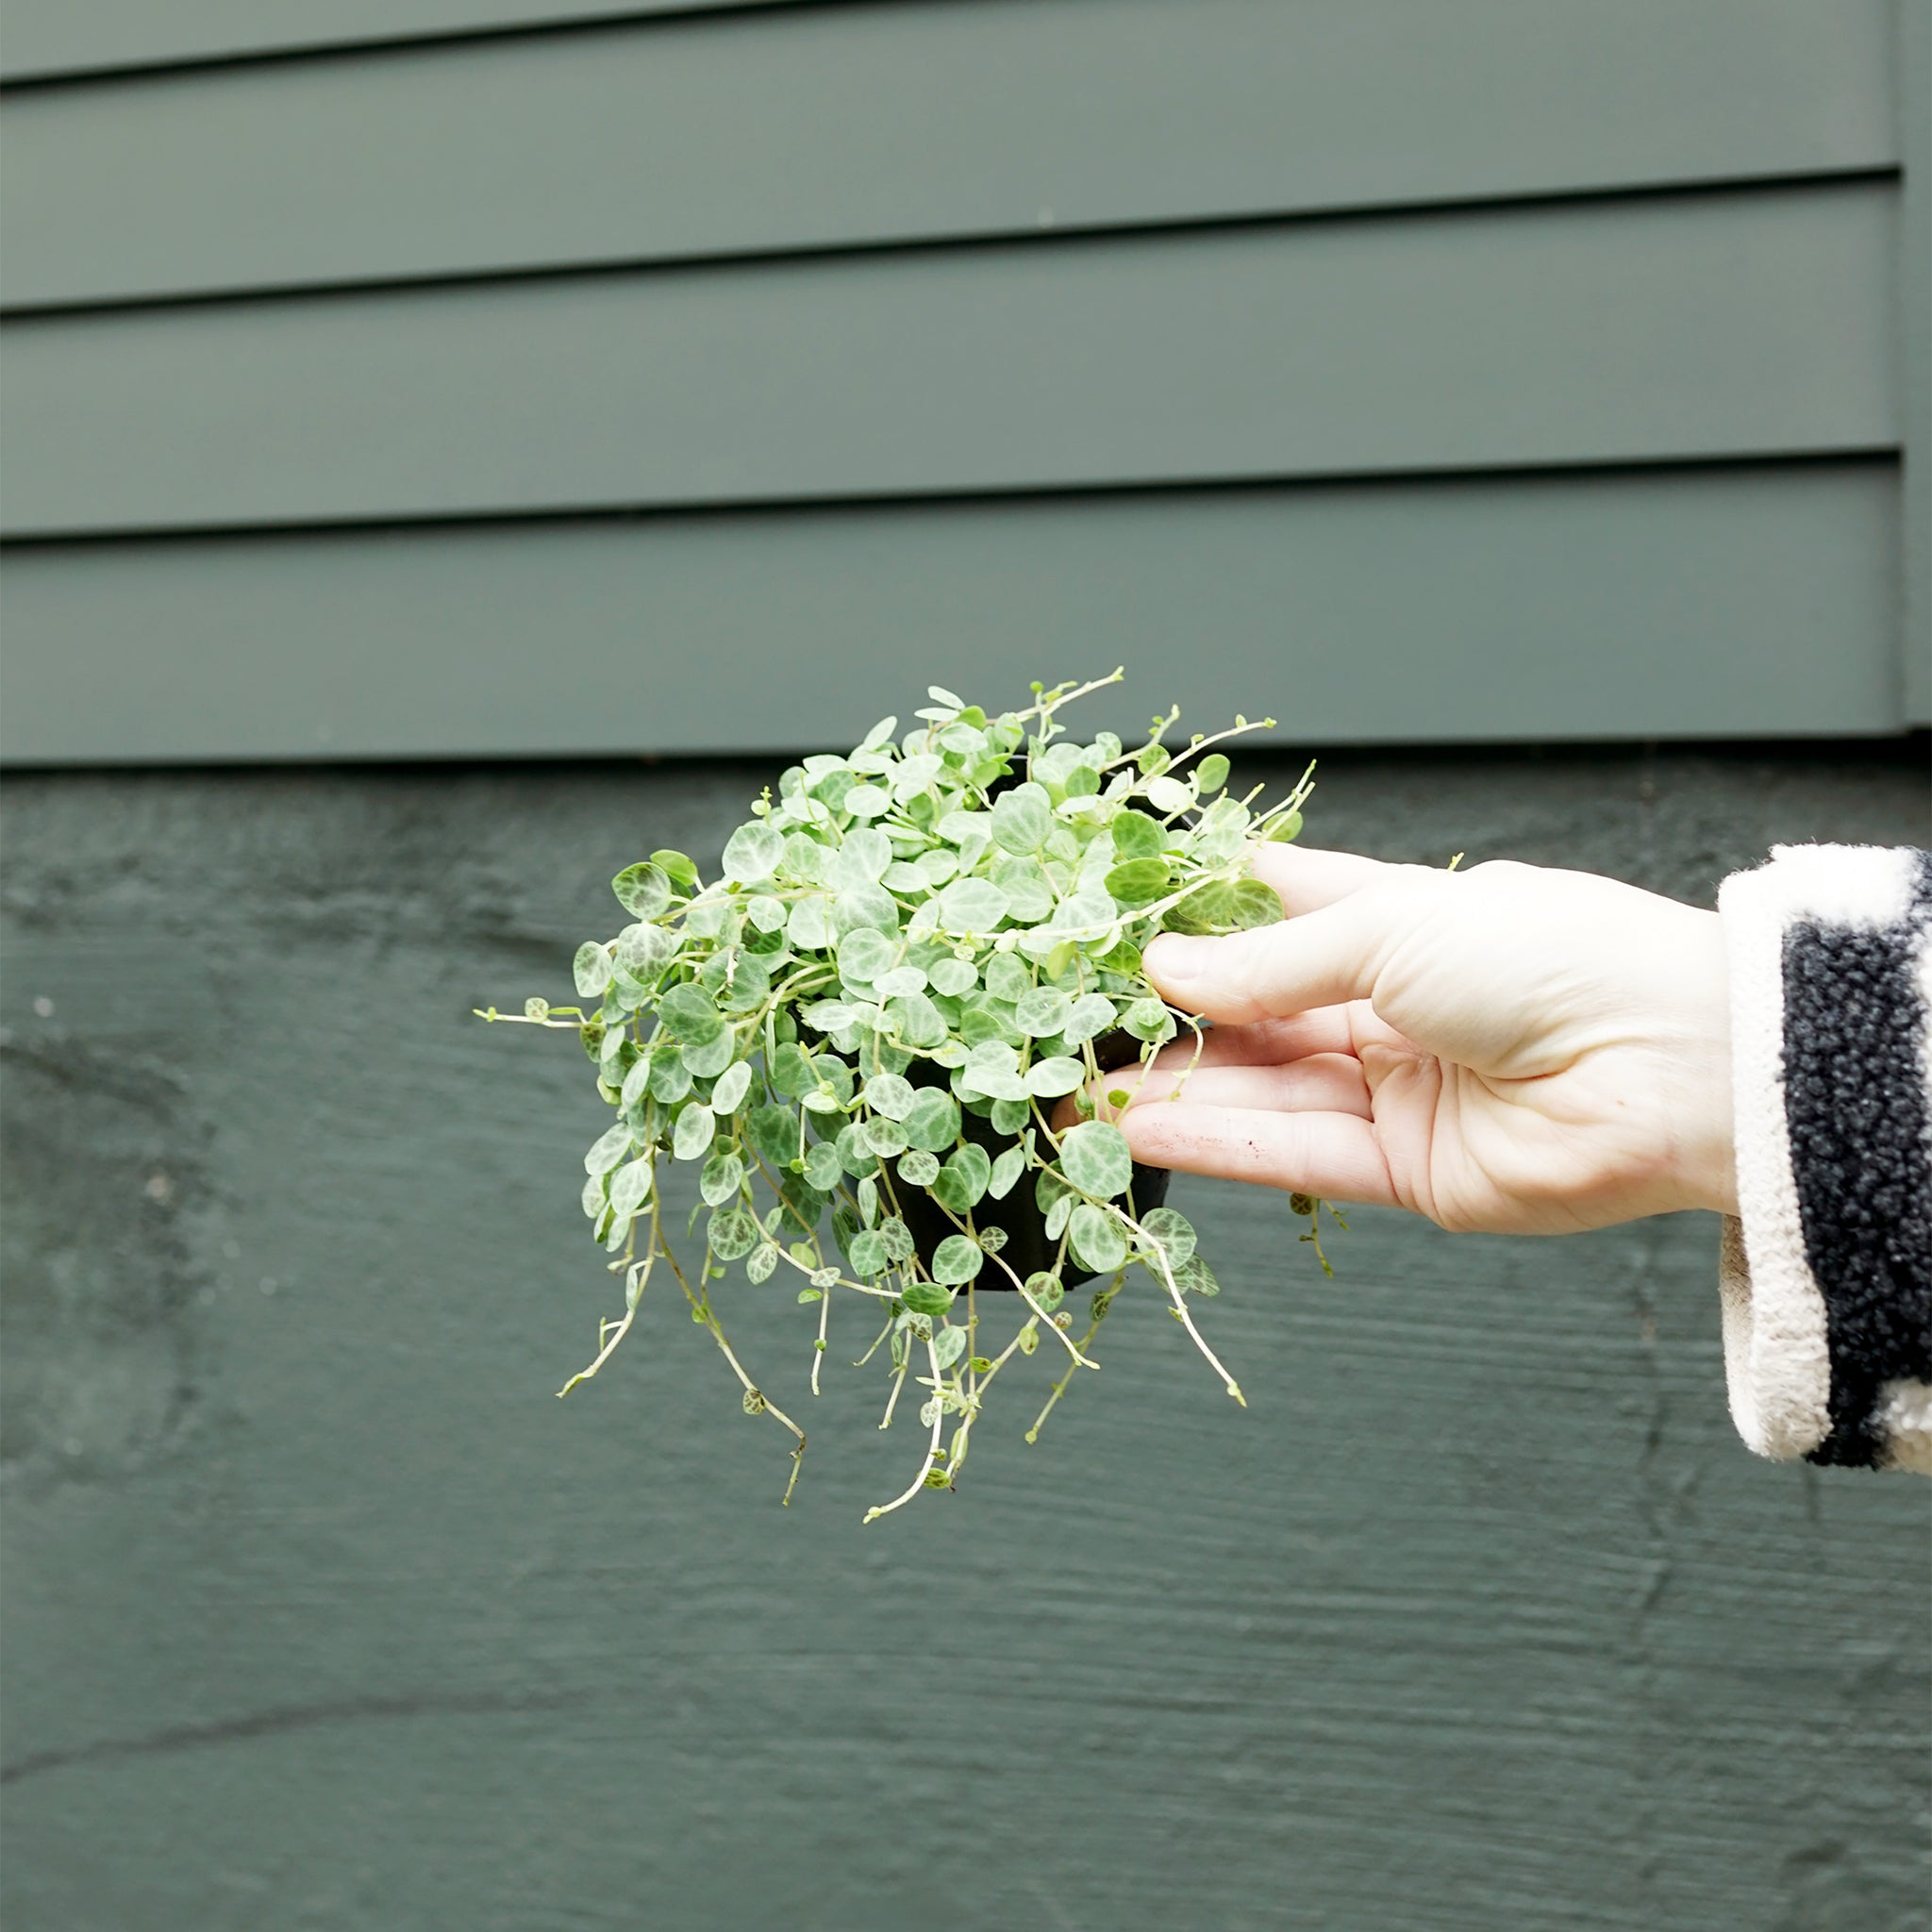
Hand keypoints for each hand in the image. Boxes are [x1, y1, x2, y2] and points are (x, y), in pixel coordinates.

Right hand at [1078, 846, 1736, 1234]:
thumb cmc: (1553, 958)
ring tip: (1079, 1091)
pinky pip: (1295, 1154)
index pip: (1277, 910)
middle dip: (1165, 1020)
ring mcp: (1397, 1089)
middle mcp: (1393, 1006)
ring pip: (1263, 1090)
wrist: (1670, 1068)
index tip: (1114, 919)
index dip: (1197, 916)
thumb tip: (1169, 967)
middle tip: (1073, 1024)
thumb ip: (1269, 964)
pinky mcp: (1407, 1171)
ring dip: (1172, 1090)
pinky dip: (1219, 1141)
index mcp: (1400, 922)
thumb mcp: (1389, 929)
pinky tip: (1144, 1128)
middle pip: (1255, 1013)